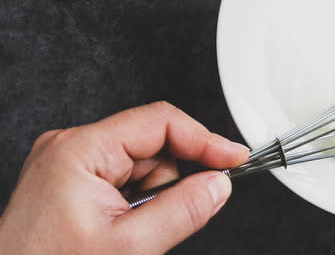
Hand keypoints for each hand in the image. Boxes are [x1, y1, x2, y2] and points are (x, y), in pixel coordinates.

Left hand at [0, 102, 248, 253]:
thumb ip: (182, 210)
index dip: (204, 140)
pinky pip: (126, 180)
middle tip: (160, 220)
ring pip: (143, 165)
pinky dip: (137, 204)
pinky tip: (121, 229)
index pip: (160, 122)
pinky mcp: (72, 181)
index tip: (234, 159)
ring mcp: (69, 163)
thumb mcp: (129, 247)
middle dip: (170, 182)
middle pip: (154, 145)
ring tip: (130, 232)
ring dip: (153, 198)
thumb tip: (218, 185)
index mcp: (80, 150)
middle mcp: (72, 147)